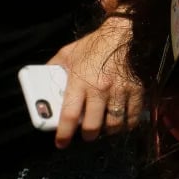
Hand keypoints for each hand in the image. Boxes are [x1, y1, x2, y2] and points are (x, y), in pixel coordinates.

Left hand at [49, 16, 141, 146]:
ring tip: (105, 128)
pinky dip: (128, 123)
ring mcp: (120, 91)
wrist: (122, 34)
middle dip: (88, 135)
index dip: (64, 134)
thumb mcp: (67, 54)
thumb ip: (54, 68)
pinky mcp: (136, 90)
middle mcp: (99, 90)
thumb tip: (43, 81)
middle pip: (93, 126)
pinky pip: (134, 116)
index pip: (69, 116)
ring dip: (108, 131)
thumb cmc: (93, 44)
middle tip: (87, 134)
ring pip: (115, 124)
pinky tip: (123, 123)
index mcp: (79, 82)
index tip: (61, 144)